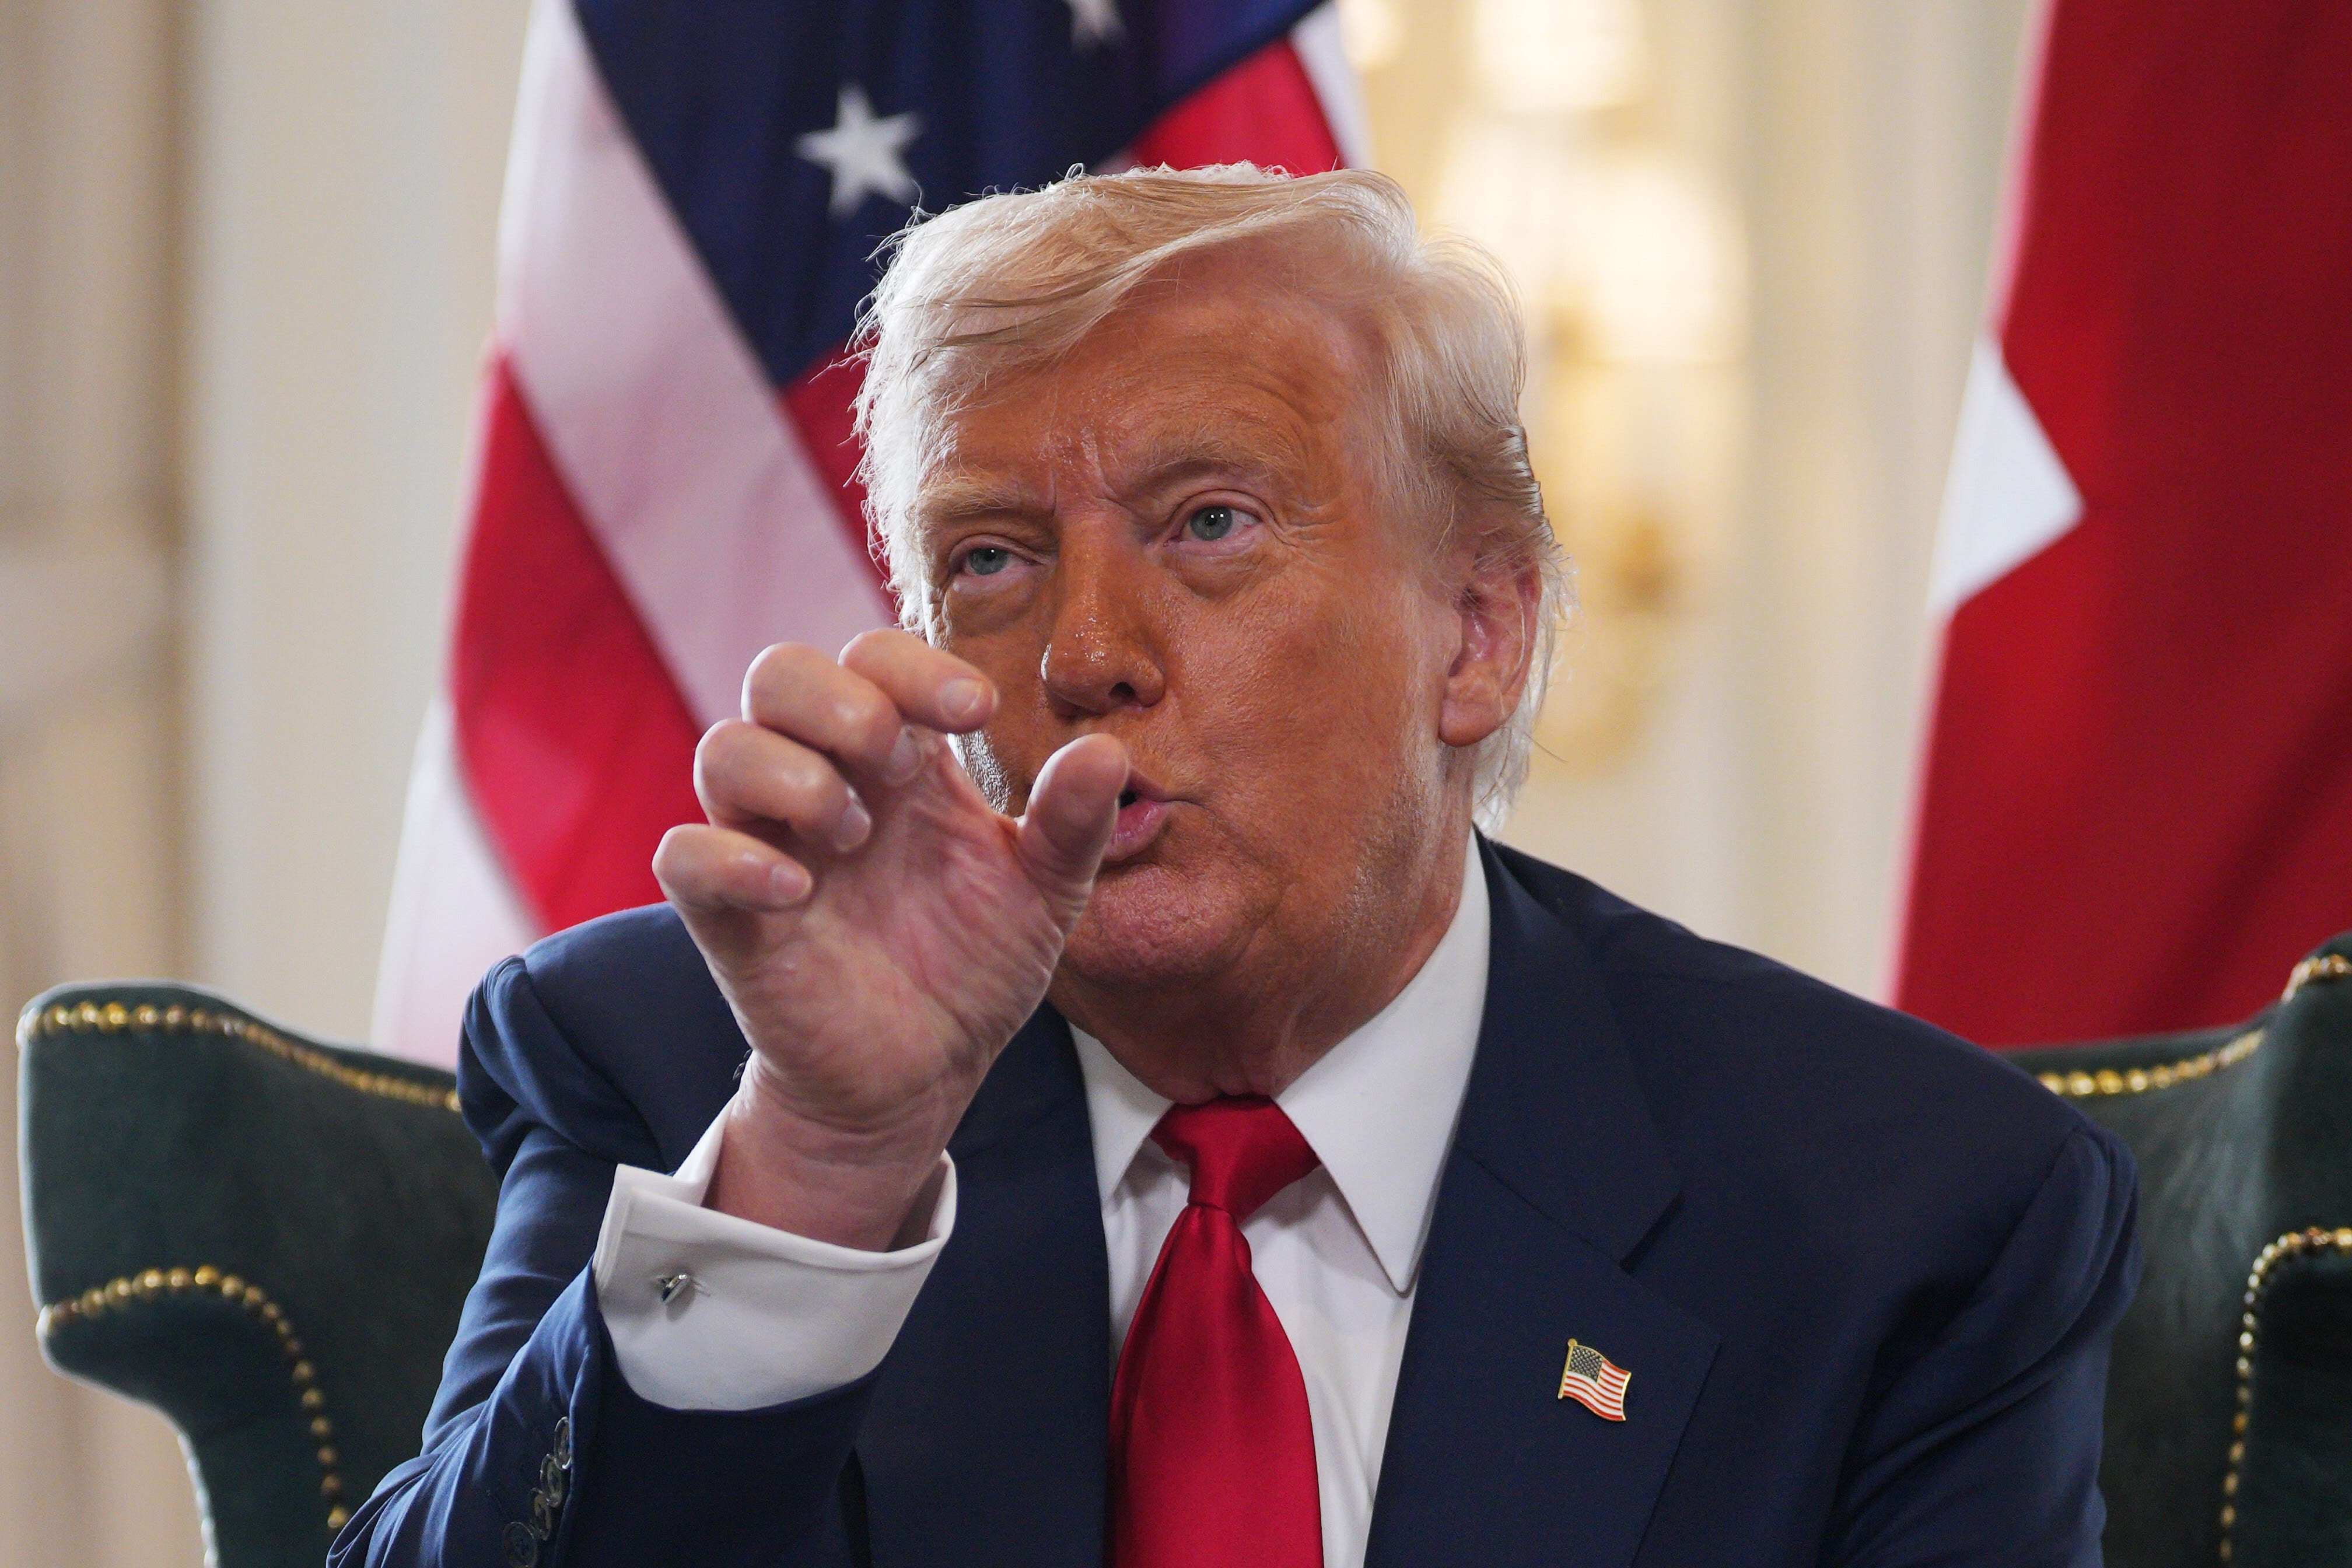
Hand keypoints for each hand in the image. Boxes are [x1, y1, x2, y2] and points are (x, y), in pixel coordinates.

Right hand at [653, 630, 1126, 1247]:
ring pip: (724, 748)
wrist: (923, 1073)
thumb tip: (1108, 750)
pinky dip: (730, 859)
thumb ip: (1071, 824)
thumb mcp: (1044, 893)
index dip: (914, 665)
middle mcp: (823, 784)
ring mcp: (767, 845)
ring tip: (855, 836)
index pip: (874, 658)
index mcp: (899, 761)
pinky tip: (797, 890)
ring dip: (792, 774)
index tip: (976, 710)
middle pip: (780, 673)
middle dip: (840, 700)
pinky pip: (683, 856)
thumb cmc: (972, 963)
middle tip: (897, 766)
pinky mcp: (727, 918)